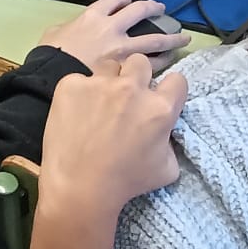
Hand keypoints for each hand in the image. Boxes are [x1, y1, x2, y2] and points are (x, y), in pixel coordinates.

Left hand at [40, 54, 187, 223]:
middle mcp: (132, 89)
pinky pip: (79, 79)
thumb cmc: (126, 182)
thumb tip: (164, 130)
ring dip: (107, 80)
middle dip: (136, 75)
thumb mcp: (167, 168)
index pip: (177, 79)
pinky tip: (75, 112)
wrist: (79, 186)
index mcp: (160, 108)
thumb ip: (170, 141)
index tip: (160, 98)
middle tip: (127, 96)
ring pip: (109, 65)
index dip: (169, 89)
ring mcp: (99, 83)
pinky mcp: (70, 84)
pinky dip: (78, 93)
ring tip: (98, 102)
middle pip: (140, 62)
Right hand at [43, 0, 186, 74]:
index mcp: (92, 17)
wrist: (53, 77)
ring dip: (171, 38)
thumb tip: (71, 30)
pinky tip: (169, 62)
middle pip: (140, 12)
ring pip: (156, 39)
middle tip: (163, 11)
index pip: (113, 1)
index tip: (130, 0)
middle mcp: (112, 28)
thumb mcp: (53, 34)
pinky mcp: (129, 70)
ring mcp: (124, 49)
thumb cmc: (50, 57)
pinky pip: (153, 65)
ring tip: (182, 38)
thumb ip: (66, 28)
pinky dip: (163, 62)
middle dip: (154, 9)